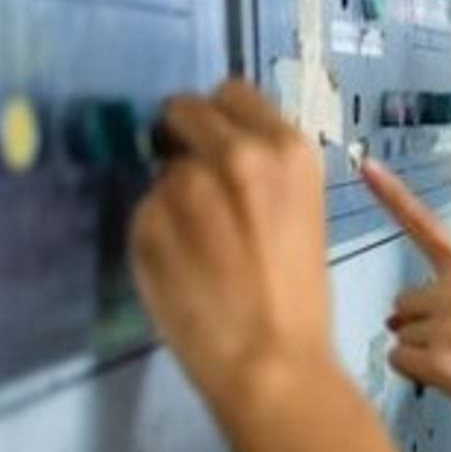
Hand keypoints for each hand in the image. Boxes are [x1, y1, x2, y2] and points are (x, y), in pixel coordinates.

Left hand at [131, 80, 333, 407]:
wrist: (270, 358)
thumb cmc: (300, 295)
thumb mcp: (304, 212)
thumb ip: (265, 171)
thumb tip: (220, 149)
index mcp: (289, 150)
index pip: (233, 92)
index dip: (224, 118)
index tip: (221, 142)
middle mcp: (236, 154)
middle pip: (187, 110)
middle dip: (187, 136)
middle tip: (199, 181)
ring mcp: (186, 185)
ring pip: (165, 166)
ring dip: (176, 191)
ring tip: (202, 242)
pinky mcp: (146, 218)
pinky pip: (146, 207)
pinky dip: (159, 229)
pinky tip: (184, 264)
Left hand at [360, 159, 450, 442]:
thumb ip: (448, 296)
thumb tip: (394, 316)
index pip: (427, 226)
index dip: (392, 194)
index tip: (367, 165)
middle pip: (402, 301)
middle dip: (420, 324)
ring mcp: (450, 325)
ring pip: (398, 332)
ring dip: (421, 352)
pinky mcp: (440, 360)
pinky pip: (398, 360)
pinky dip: (417, 374)